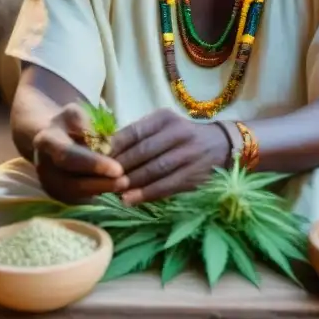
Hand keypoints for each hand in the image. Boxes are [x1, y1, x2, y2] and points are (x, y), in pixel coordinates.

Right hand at [31, 104, 128, 203]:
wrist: (53, 138)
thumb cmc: (69, 124)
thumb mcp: (75, 113)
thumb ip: (85, 122)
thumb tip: (101, 141)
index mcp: (46, 141)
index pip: (68, 155)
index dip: (93, 164)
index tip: (117, 168)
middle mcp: (43, 167)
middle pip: (71, 182)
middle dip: (99, 183)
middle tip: (124, 181)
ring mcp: (49, 183)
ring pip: (75, 194)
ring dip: (100, 191)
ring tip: (123, 185)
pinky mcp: (57, 194)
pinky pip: (77, 199)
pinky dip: (96, 194)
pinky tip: (113, 188)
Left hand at [110, 108, 231, 204]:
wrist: (221, 146)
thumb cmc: (181, 136)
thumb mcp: (163, 126)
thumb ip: (139, 136)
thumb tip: (105, 153)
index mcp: (165, 118)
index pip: (135, 131)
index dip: (115, 146)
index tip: (98, 158)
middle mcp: (178, 133)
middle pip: (144, 150)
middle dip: (121, 165)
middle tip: (102, 178)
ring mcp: (188, 154)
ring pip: (155, 169)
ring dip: (132, 181)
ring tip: (114, 190)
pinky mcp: (193, 174)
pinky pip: (167, 185)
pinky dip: (147, 193)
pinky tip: (131, 200)